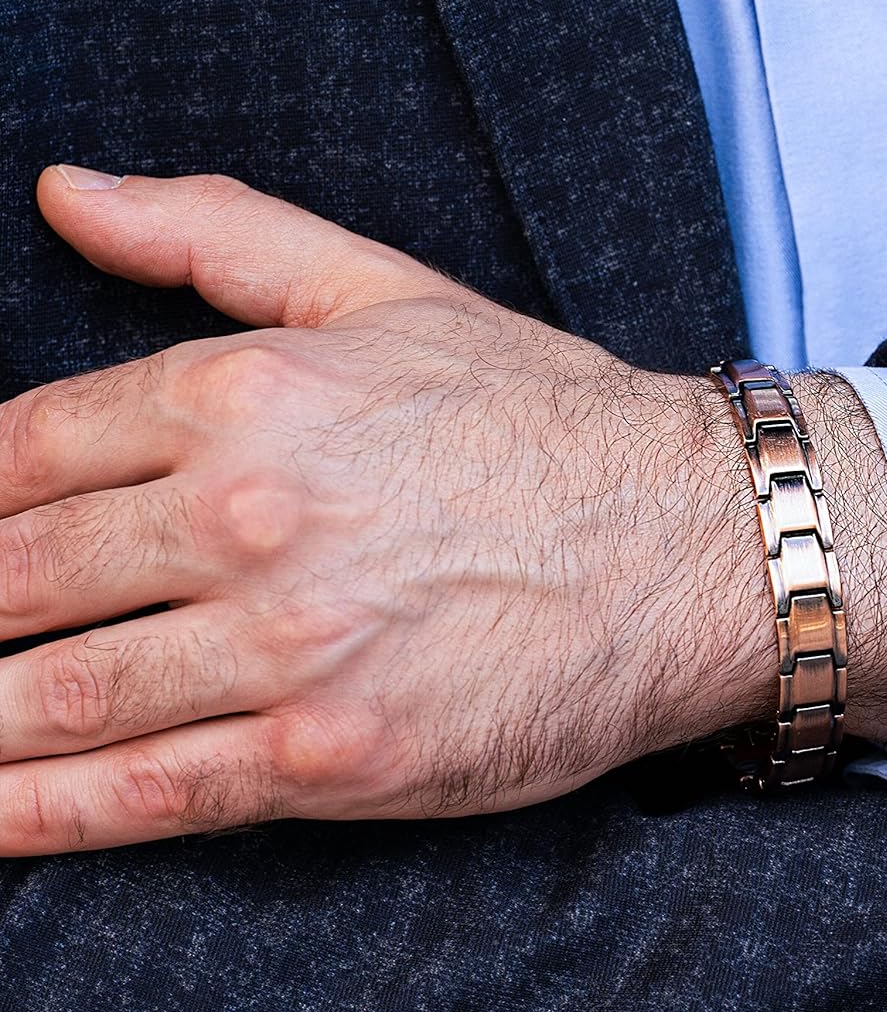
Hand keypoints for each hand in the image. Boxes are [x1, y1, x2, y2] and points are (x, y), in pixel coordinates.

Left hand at [0, 166, 886, 851]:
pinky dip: (37, 816)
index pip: (22, 453)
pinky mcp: (335, 758)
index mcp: (246, 394)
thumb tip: (65, 195)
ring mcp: (290, 648)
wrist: (694, 544)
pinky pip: (146, 796)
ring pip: (57, 698)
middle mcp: (251, 517)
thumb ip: (218, 234)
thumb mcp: (390, 293)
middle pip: (13, 579)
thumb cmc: (546, 417)